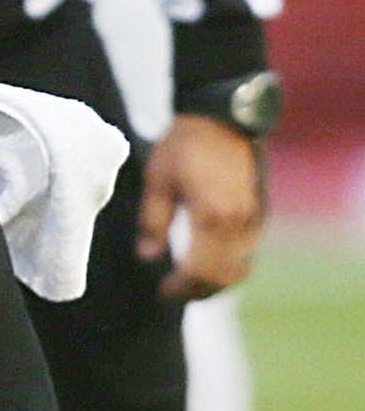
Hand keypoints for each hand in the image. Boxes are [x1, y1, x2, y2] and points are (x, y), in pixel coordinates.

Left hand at [137, 112, 265, 301]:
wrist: (224, 116)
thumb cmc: (184, 145)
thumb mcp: (157, 182)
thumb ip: (152, 223)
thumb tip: (147, 257)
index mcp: (213, 215)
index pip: (199, 270)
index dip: (180, 287)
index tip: (161, 291)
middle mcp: (241, 221)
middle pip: (224, 276)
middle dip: (199, 292)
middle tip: (174, 294)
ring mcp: (256, 216)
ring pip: (242, 268)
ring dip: (218, 283)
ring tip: (190, 285)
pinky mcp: (262, 210)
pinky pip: (250, 251)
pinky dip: (231, 266)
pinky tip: (209, 264)